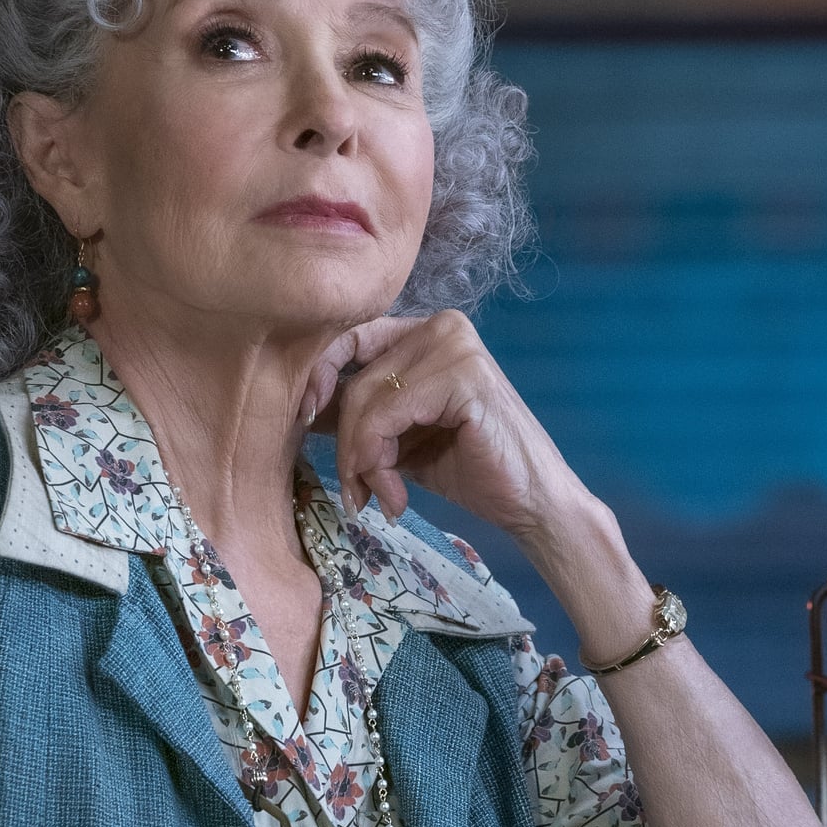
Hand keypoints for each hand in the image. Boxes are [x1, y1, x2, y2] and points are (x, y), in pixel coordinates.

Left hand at [305, 310, 586, 544]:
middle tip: (354, 490)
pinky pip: (387, 416)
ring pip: (365, 399)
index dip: (317, 377)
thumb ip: (359, 412)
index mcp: (426, 331)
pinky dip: (378, 462)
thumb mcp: (399, 434)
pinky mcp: (462, 375)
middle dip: (344, 442)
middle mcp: (441, 325)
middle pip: (353, 377)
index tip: (302, 423)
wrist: (530, 502)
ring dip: (361, 460)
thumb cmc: (469, 467)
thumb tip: (296, 407)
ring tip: (379, 497)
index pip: (349, 337)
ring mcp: (455, 346)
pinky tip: (396, 496)